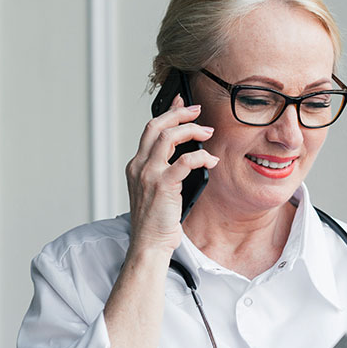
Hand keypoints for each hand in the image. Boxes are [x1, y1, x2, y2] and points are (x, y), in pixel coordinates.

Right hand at [125, 94, 218, 255]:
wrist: (148, 245)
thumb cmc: (155, 222)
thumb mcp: (154, 191)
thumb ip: (164, 171)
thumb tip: (186, 155)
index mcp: (136, 166)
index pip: (150, 130)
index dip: (167, 113)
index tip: (181, 102)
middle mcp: (139, 166)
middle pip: (157, 126)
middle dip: (179, 113)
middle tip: (197, 110)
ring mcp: (149, 175)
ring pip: (169, 137)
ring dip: (191, 130)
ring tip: (208, 132)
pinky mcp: (163, 186)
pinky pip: (184, 162)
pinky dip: (201, 157)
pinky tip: (210, 160)